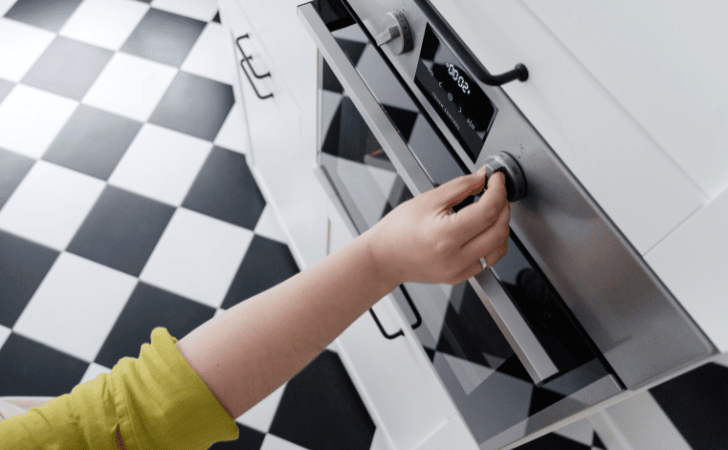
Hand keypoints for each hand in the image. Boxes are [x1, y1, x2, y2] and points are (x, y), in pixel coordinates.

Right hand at [364, 170, 509, 286]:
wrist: (384, 257)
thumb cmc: (398, 230)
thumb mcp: (428, 199)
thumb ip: (461, 186)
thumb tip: (483, 177)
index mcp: (445, 235)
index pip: (487, 211)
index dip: (498, 191)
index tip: (497, 180)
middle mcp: (455, 257)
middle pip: (499, 230)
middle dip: (503, 207)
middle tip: (496, 193)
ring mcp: (458, 270)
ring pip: (498, 248)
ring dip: (501, 227)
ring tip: (490, 211)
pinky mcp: (460, 276)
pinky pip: (487, 260)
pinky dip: (491, 242)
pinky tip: (481, 230)